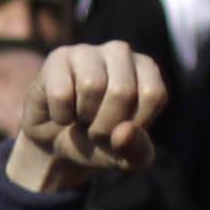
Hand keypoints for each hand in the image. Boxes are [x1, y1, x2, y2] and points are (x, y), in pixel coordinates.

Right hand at [4, 42, 165, 195]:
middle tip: (95, 129)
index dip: (135, 124)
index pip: (153, 94)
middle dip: (106, 124)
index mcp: (147, 69)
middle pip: (122, 90)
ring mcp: (87, 51)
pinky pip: (61, 93)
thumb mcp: (127, 158)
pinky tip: (61, 111)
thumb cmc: (100, 143)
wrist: (57, 142)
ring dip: (83, 116)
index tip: (121, 131)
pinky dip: (61, 114)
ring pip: (92, 86)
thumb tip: (124, 132)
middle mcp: (120, 52)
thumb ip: (136, 151)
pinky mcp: (57, 58)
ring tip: (80, 117)